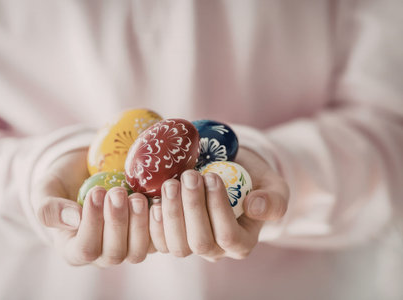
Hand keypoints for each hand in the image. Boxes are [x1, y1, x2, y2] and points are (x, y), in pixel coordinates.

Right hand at [31, 149, 151, 266]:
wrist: (89, 172)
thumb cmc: (64, 183)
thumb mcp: (46, 191)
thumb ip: (50, 208)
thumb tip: (74, 219)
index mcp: (74, 249)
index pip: (84, 250)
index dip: (92, 225)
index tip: (96, 193)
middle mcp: (101, 253)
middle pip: (113, 254)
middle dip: (117, 223)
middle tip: (117, 192)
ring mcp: (126, 246)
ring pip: (137, 251)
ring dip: (138, 224)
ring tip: (136, 196)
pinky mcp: (146, 235)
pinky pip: (157, 240)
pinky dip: (158, 223)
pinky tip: (156, 201)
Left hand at [149, 146, 288, 260]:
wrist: (228, 175)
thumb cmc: (253, 182)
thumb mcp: (274, 187)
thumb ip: (273, 200)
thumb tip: (254, 207)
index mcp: (242, 242)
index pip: (229, 237)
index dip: (219, 209)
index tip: (212, 177)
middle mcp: (215, 250)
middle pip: (200, 243)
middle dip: (192, 208)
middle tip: (188, 176)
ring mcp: (191, 244)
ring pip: (176, 244)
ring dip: (171, 212)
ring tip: (171, 183)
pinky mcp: (170, 236)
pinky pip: (156, 240)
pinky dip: (152, 220)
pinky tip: (151, 198)